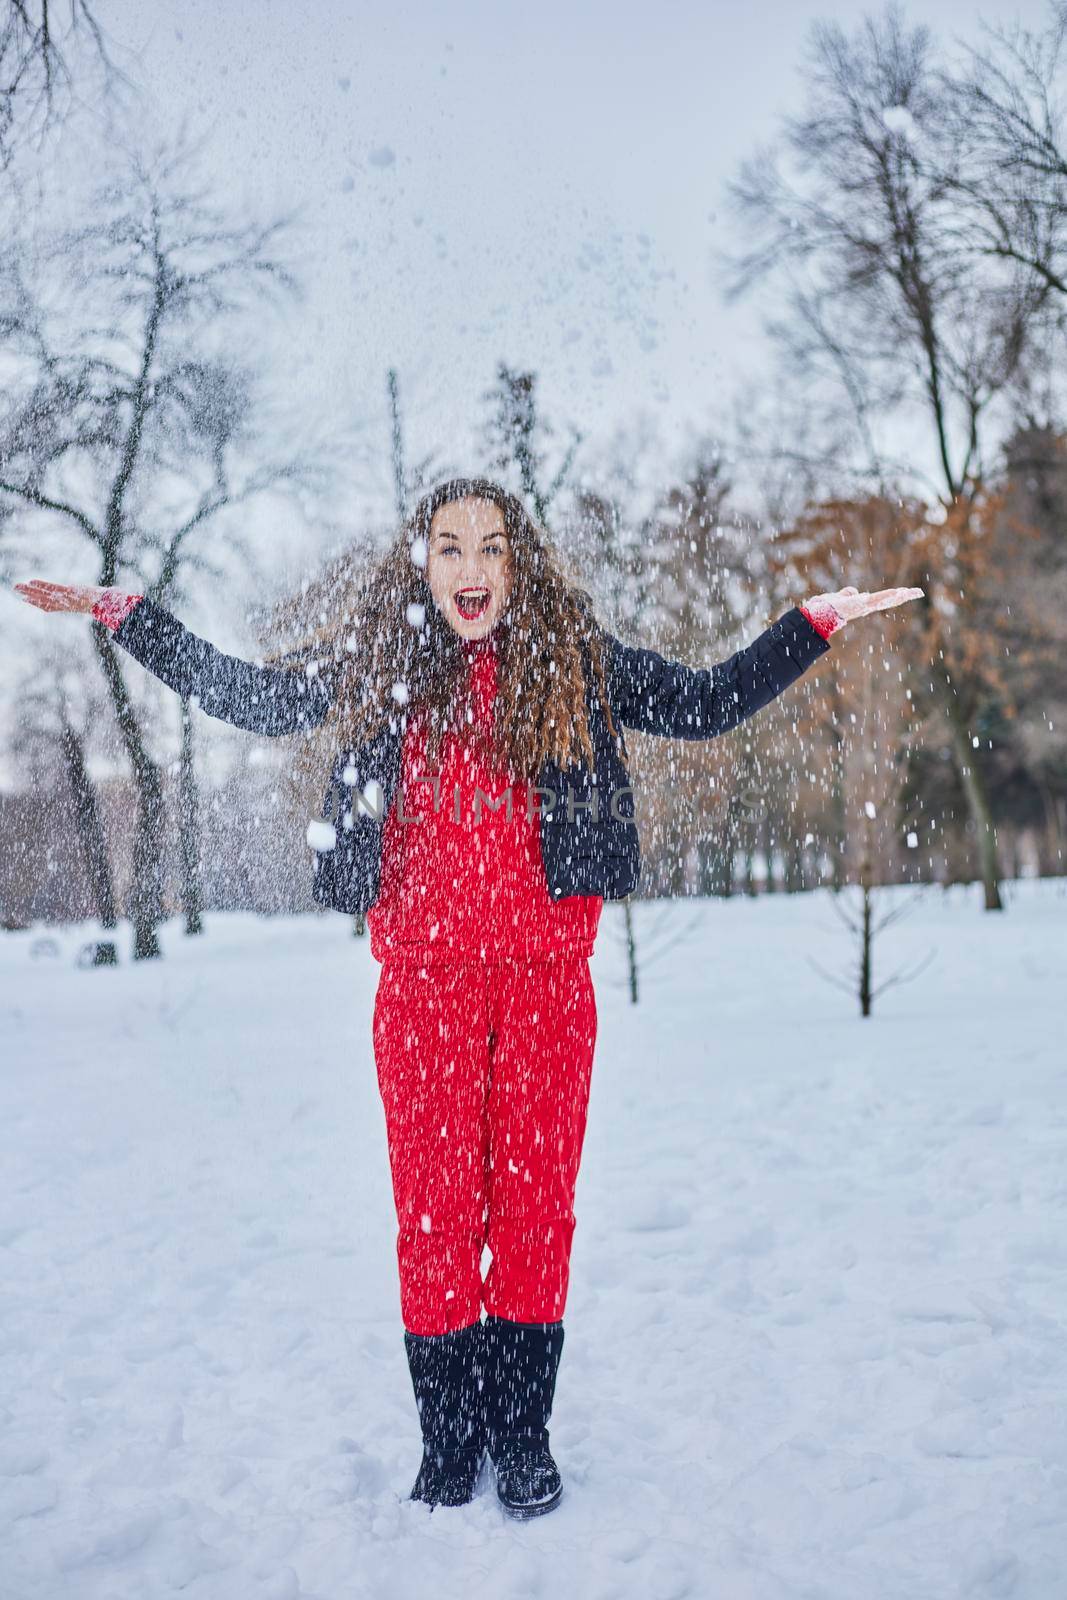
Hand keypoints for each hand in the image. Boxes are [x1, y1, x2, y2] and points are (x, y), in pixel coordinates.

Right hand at [12, 579, 109, 613]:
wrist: (107, 604)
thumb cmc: (99, 603)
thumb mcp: (88, 602)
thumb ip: (81, 600)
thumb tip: (80, 597)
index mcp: (67, 607)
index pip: (48, 607)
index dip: (37, 603)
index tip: (26, 599)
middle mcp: (63, 604)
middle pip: (42, 600)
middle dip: (28, 595)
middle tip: (16, 589)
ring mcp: (64, 598)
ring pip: (44, 595)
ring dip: (30, 590)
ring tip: (18, 586)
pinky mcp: (68, 592)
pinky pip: (52, 589)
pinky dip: (41, 586)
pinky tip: (32, 582)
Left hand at [805, 584, 924, 623]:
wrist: (818, 615)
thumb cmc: (827, 608)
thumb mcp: (840, 597)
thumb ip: (848, 593)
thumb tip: (855, 592)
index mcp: (863, 605)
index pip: (881, 599)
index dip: (893, 596)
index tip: (905, 592)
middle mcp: (866, 607)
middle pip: (888, 600)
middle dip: (903, 596)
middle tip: (918, 592)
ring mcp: (865, 606)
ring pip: (886, 599)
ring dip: (901, 595)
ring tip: (914, 592)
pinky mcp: (862, 604)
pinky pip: (878, 599)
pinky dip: (888, 596)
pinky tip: (899, 593)